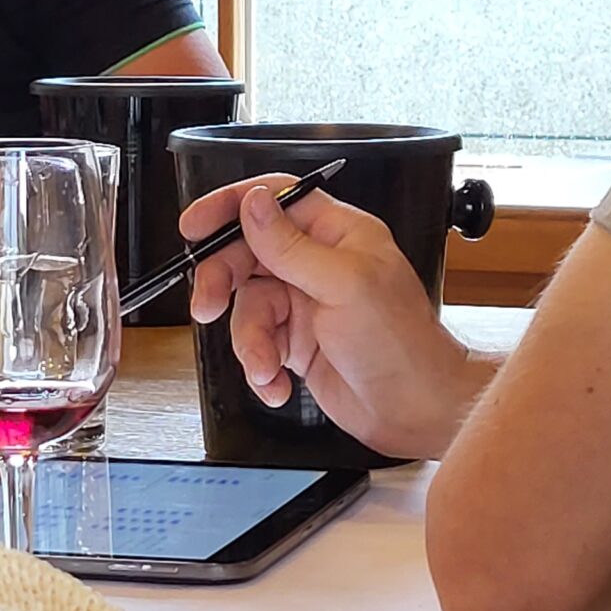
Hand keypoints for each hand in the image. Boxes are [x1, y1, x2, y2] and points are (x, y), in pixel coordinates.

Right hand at [180, 179, 485, 457]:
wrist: (416, 411)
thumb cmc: (401, 344)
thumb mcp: (342, 285)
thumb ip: (290, 245)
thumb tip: (252, 203)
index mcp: (337, 233)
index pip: (274, 199)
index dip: (230, 206)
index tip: (194, 225)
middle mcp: (318, 263)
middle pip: (246, 253)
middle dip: (223, 281)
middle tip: (206, 306)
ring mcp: (305, 304)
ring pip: (247, 306)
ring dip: (249, 342)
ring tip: (266, 367)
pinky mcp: (296, 343)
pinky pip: (257, 344)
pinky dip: (260, 367)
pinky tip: (278, 384)